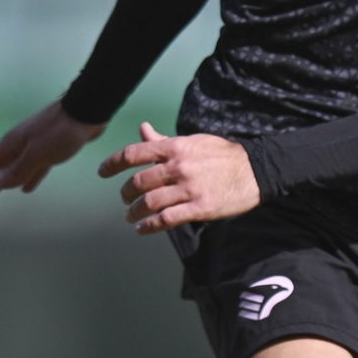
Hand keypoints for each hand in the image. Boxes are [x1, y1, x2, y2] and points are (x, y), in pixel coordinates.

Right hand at [0, 101, 102, 217]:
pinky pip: (31, 169)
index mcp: (10, 146)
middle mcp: (16, 146)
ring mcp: (32, 147)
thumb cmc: (63, 132)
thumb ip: (15, 170)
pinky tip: (27, 189)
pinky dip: (26, 180)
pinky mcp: (49, 149)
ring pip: (10, 173)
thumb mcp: (38, 154)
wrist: (88, 110)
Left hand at [100, 123, 259, 233]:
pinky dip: (149, 226)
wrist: (255, 170)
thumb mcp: (192, 141)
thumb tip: (142, 128)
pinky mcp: (200, 208)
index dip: (113, 164)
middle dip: (126, 193)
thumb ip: (163, 140)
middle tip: (124, 199)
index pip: (134, 154)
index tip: (102, 172)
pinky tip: (142, 229)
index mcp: (175, 148)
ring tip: (132, 217)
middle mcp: (178, 167)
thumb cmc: (221, 155)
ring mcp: (189, 188)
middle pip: (139, 182)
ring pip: (150, 203)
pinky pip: (167, 219)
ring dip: (135, 212)